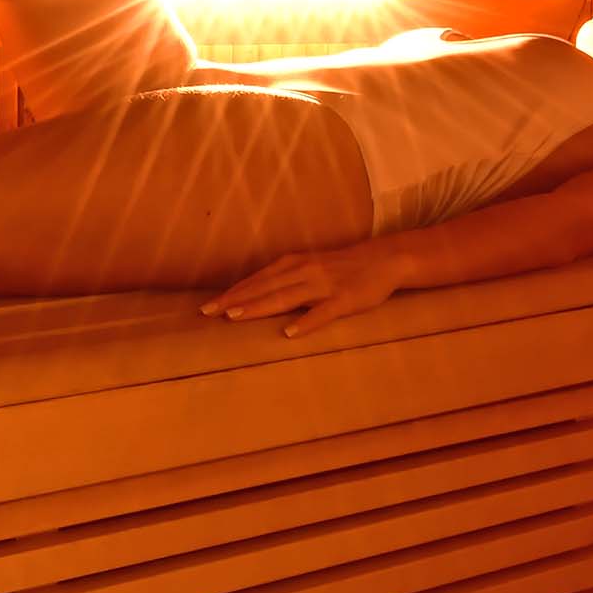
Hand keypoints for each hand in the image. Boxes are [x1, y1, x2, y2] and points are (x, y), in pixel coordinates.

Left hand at [201, 244, 407, 338]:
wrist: (385, 259)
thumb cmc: (343, 266)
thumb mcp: (310, 266)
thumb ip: (286, 278)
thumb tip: (256, 293)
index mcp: (294, 263)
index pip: (257, 280)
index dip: (233, 292)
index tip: (208, 305)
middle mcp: (304, 271)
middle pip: (263, 287)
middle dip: (235, 299)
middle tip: (208, 312)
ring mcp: (324, 285)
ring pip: (285, 297)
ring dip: (259, 306)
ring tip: (235, 317)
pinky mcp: (345, 300)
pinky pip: (322, 313)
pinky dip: (305, 322)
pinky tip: (289, 333)